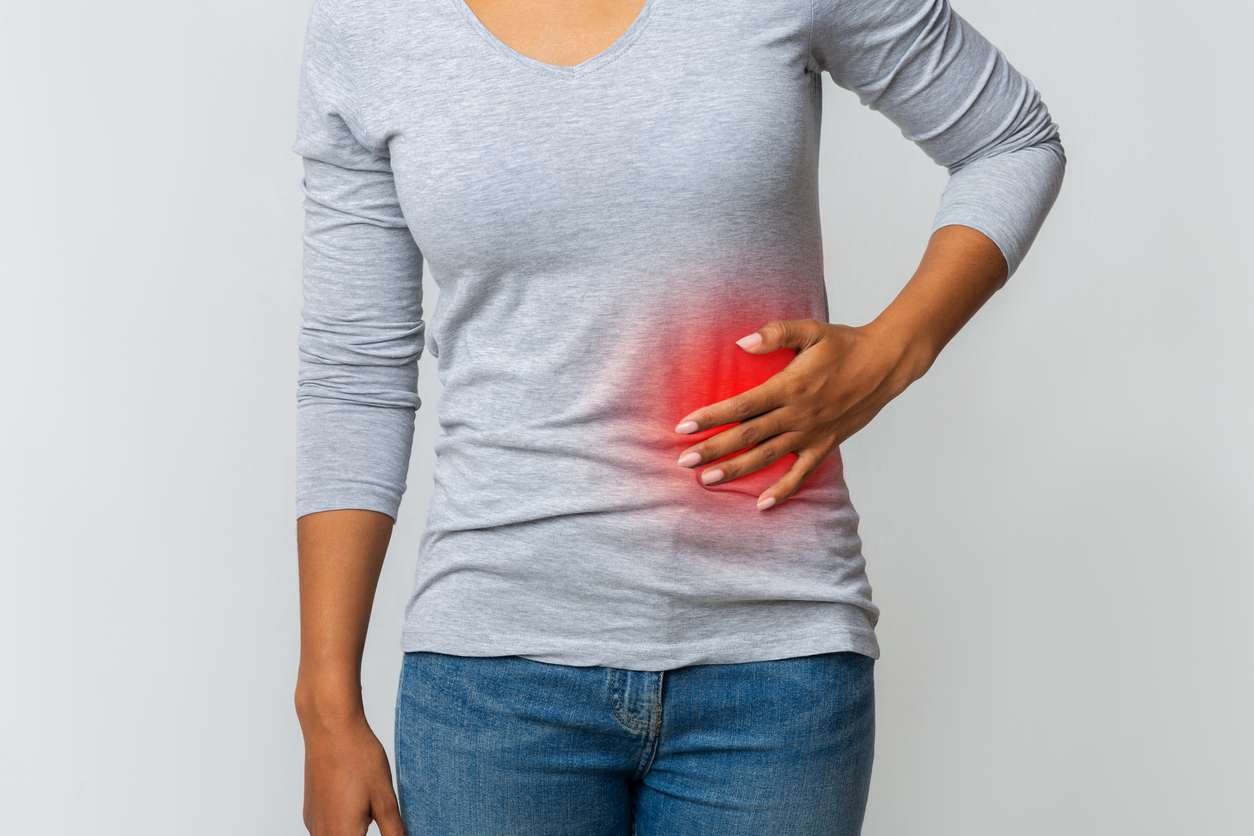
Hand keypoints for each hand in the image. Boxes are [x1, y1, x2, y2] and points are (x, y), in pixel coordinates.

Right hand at [298, 704, 405, 835]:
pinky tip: (357, 806)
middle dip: (366, 835)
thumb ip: (394, 832)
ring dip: (355, 832)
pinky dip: (343, 827)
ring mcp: (313, 825)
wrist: (331, 730)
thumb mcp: (385, 799)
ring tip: (369, 811)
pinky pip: (327, 831)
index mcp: (342, 835)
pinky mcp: (310, 814)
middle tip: (377, 816)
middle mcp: (322, 835)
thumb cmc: (358, 759)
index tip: (390, 830)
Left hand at [674, 318, 924, 510]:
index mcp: (789, 386)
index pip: (742, 405)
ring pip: (767, 457)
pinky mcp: (825, 445)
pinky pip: (802, 473)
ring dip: (736, 470)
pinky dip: (783, 490)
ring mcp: (811, 433)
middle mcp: (797, 414)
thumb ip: (776, 334)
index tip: (684, 426)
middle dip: (713, 449)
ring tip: (706, 479)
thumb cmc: (845, 344)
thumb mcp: (811, 330)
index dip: (711, 416)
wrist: (886, 364)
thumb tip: (742, 341)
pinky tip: (762, 505)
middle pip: (748, 436)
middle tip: (683, 461)